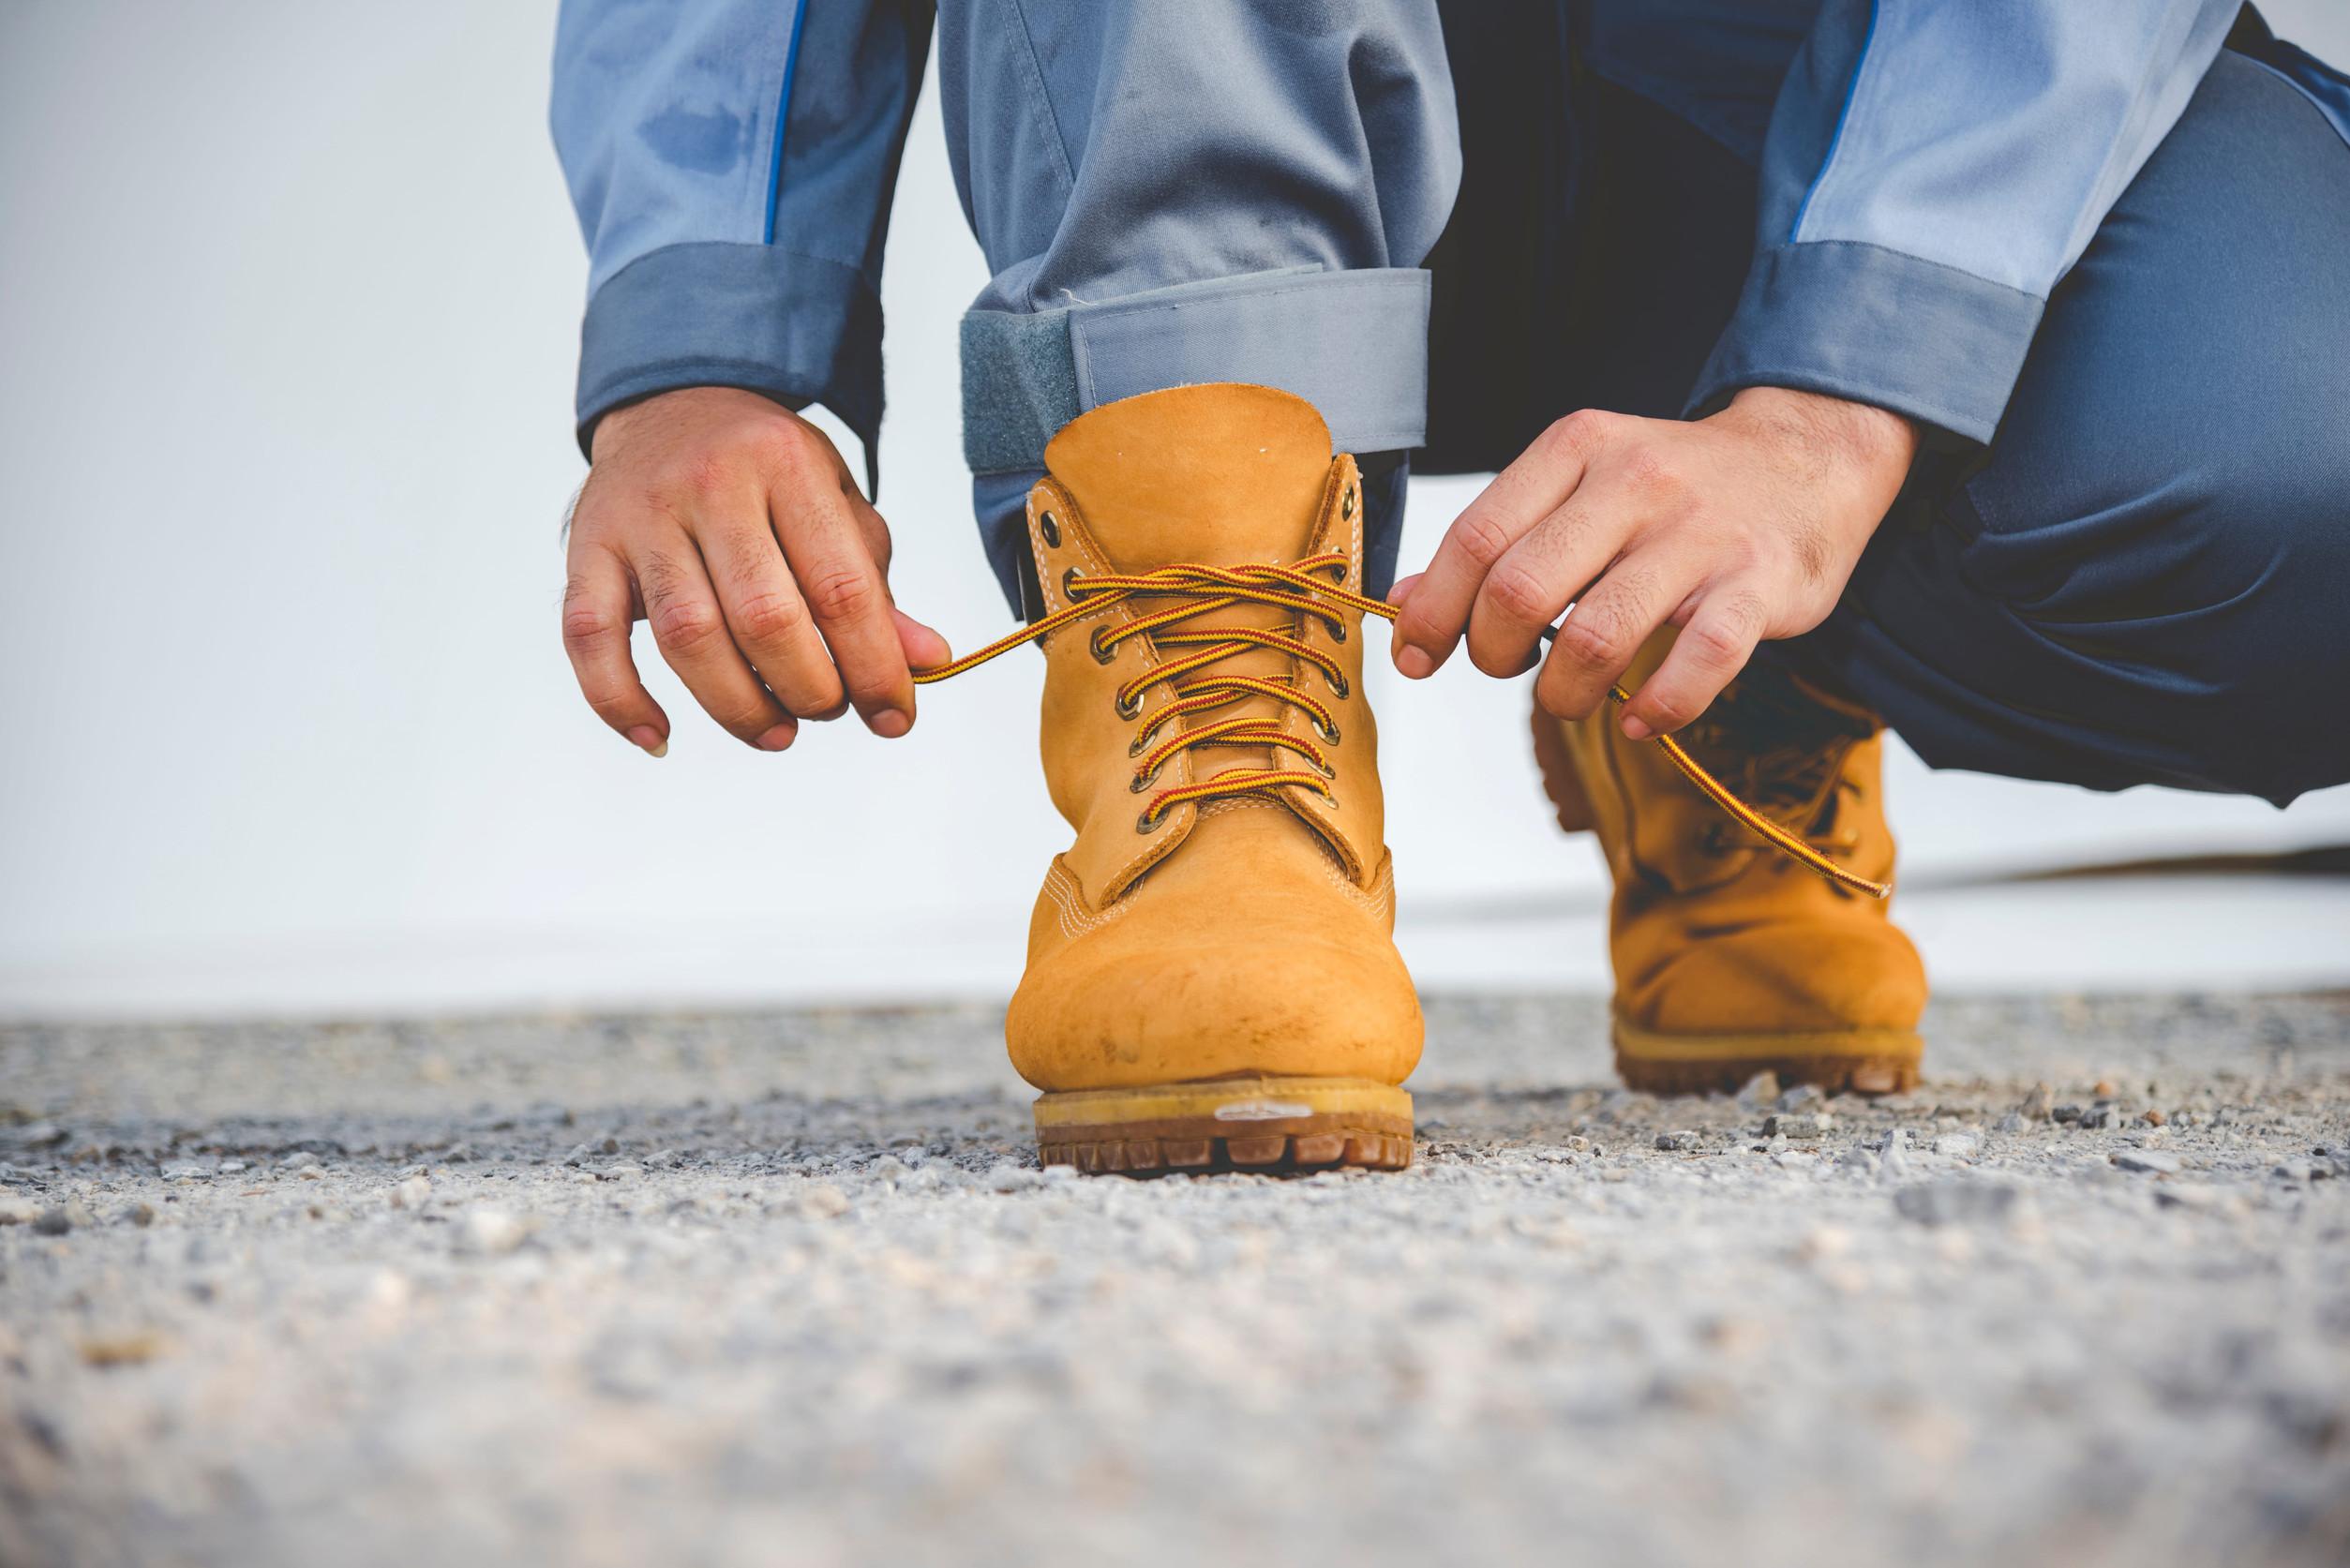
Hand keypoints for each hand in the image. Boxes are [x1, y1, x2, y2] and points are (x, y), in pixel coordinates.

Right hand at [561, 387, 948, 755]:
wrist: (672, 401)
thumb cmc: (767, 471)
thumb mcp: (835, 505)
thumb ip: (874, 586)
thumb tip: (928, 661)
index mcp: (787, 464)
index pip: (841, 586)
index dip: (874, 667)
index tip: (894, 718)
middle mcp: (710, 483)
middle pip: (765, 618)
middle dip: (810, 689)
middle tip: (827, 709)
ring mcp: (640, 515)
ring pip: (688, 637)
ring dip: (739, 707)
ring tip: (777, 730)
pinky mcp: (586, 547)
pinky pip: (589, 638)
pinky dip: (619, 700)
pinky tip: (659, 735)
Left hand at [1388, 387, 1915, 736]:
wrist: (1810, 458)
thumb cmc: (1676, 487)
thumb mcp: (1578, 483)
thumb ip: (1498, 538)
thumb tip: (1403, 603)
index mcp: (1577, 449)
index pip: (1477, 537)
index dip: (1433, 610)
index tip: (1418, 656)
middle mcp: (1635, 482)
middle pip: (1521, 589)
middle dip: (1494, 654)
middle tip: (1509, 669)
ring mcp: (1701, 534)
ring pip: (1597, 636)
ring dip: (1564, 693)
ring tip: (1571, 697)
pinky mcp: (1760, 584)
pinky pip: (1699, 664)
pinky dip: (1658, 707)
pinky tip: (1640, 716)